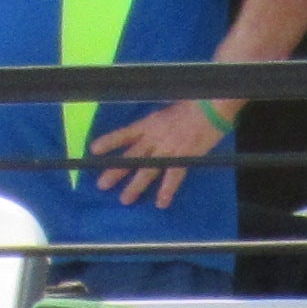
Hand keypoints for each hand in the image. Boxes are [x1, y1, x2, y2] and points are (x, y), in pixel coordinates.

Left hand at [88, 98, 226, 206]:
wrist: (212, 106)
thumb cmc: (193, 104)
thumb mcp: (169, 110)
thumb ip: (158, 123)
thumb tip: (152, 130)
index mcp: (150, 123)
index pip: (125, 133)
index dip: (110, 141)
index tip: (94, 150)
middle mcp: (155, 137)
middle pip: (131, 156)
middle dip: (116, 171)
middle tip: (101, 185)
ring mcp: (168, 149)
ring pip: (147, 170)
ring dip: (135, 186)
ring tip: (124, 199)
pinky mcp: (184, 157)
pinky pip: (173, 177)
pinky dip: (167, 190)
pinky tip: (161, 203)